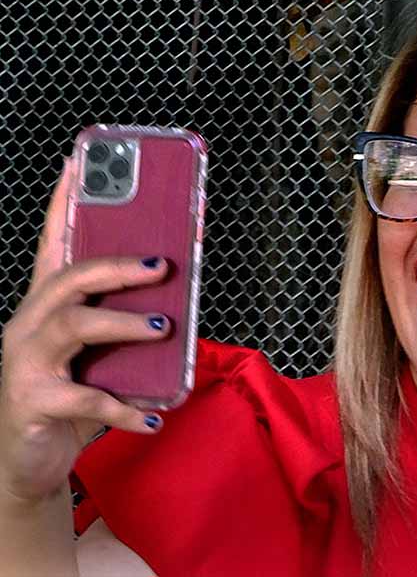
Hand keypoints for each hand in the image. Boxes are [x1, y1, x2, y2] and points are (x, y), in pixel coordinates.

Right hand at [0, 161, 170, 502]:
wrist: (29, 462)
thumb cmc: (70, 396)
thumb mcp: (100, 356)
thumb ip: (126, 329)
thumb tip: (180, 306)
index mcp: (47, 306)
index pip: (53, 245)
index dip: (65, 204)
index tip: (80, 165)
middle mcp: (30, 325)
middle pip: (70, 278)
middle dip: (116, 266)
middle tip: (161, 266)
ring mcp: (25, 363)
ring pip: (74, 326)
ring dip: (124, 324)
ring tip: (164, 326)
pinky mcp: (33, 401)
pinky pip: (86, 398)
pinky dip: (124, 407)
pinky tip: (153, 417)